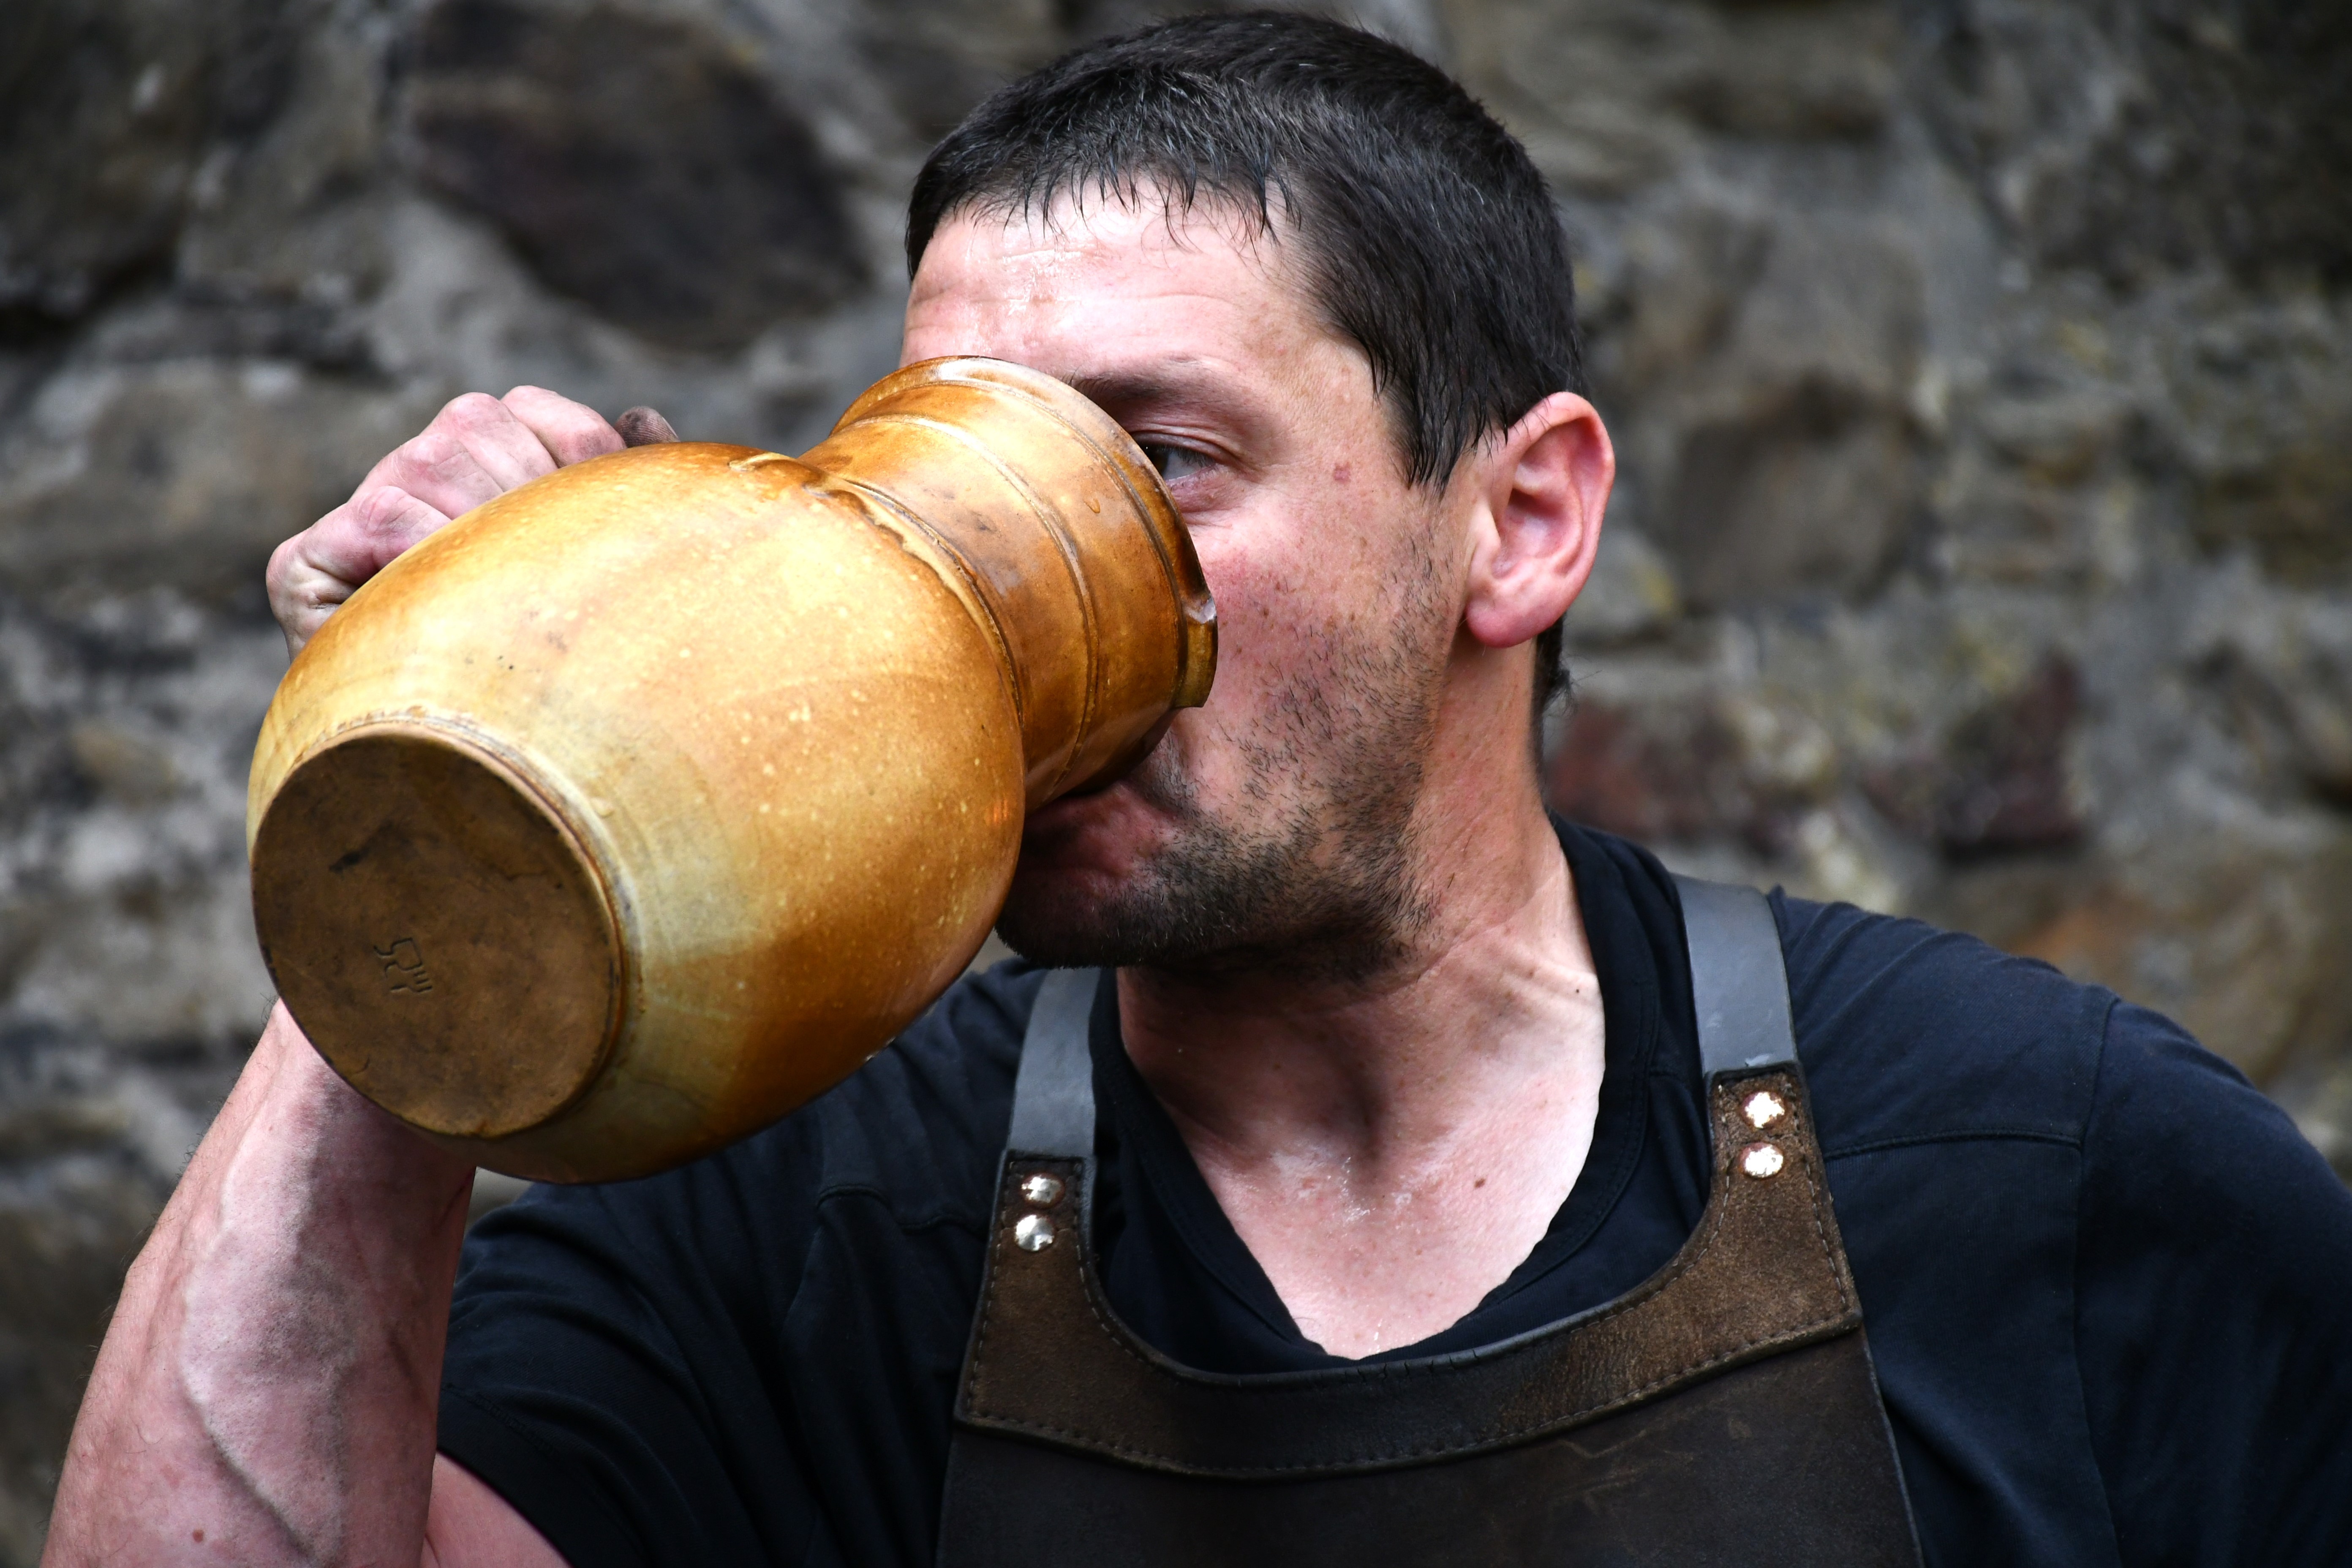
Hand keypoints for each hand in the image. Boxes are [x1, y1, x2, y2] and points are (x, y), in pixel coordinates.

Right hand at [266, 389, 677, 657]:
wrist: (480, 770)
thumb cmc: (563, 661)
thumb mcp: (605, 559)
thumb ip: (619, 483)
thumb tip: (641, 417)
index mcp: (483, 457)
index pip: (525, 407)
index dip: (577, 451)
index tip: (594, 518)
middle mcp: (413, 473)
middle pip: (476, 425)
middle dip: (527, 496)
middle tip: (549, 577)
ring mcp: (357, 514)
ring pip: (428, 460)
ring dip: (479, 530)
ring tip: (500, 598)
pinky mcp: (303, 564)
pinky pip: (380, 516)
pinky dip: (421, 552)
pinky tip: (446, 601)